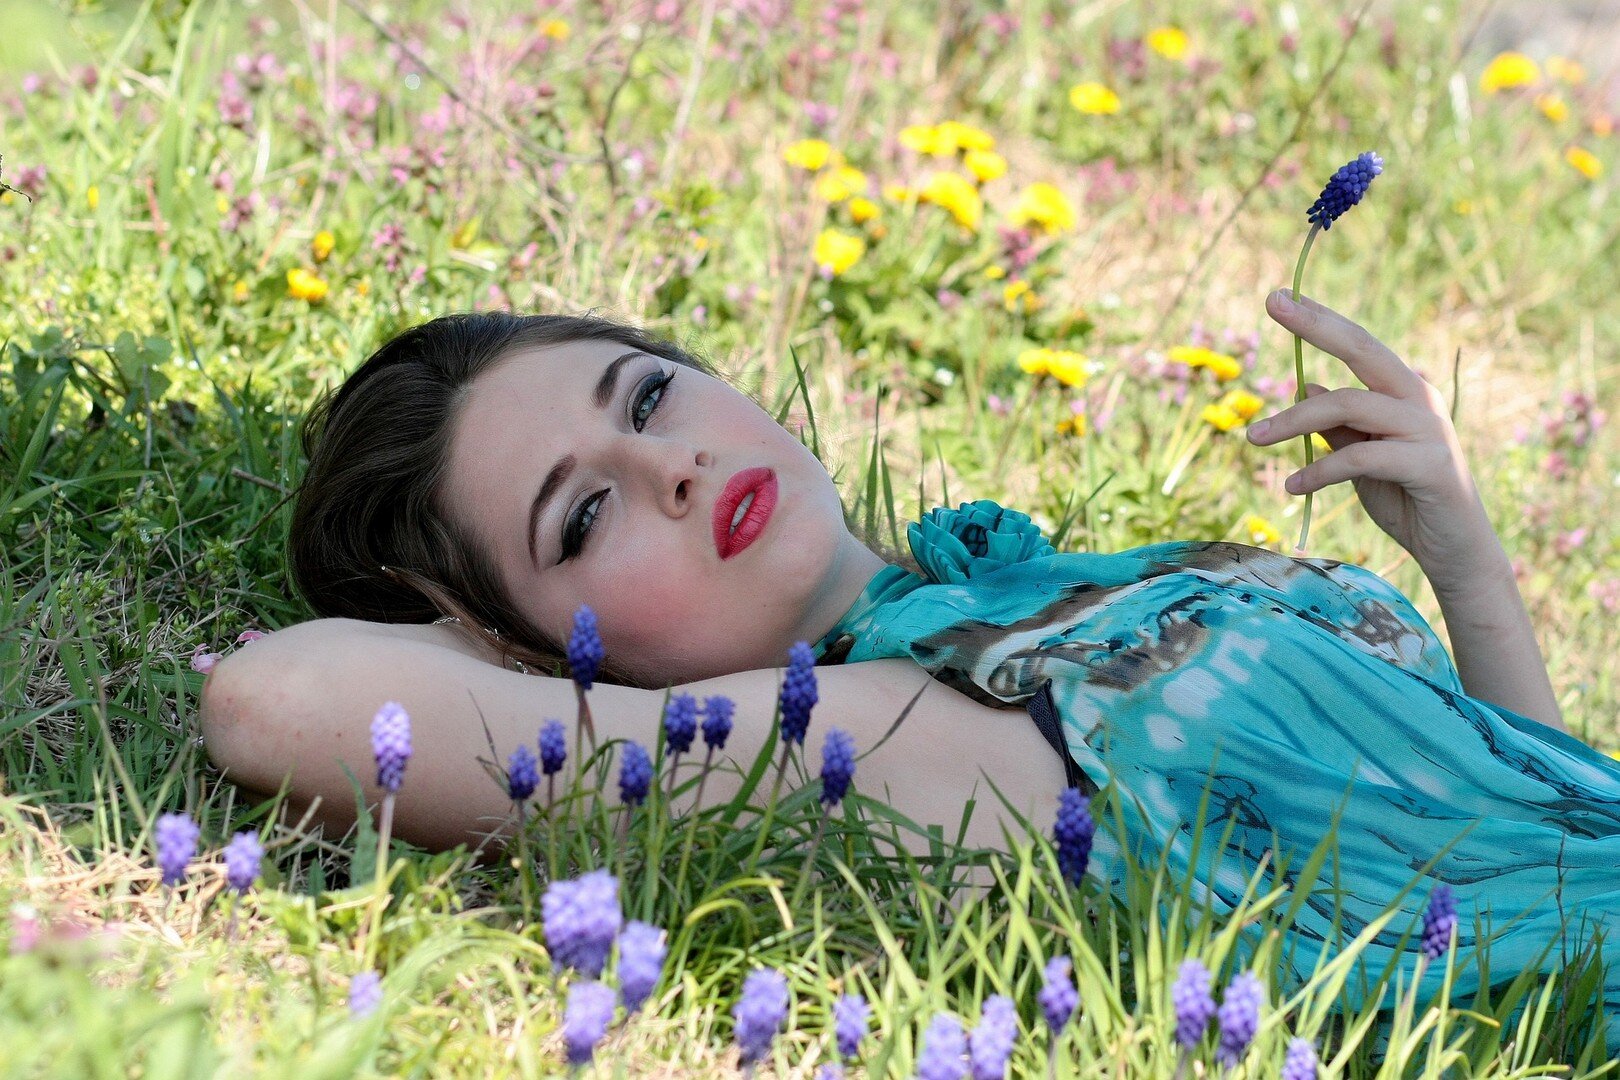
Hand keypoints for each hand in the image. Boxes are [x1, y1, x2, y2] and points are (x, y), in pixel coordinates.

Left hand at [1254, 289, 1501, 586]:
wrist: (1451, 548)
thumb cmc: (1403, 497)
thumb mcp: (1358, 456)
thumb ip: (1337, 424)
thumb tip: (1306, 384)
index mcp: (1401, 389)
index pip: (1357, 344)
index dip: (1319, 319)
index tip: (1278, 296)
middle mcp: (1418, 397)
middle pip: (1362, 349)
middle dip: (1316, 325)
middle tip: (1273, 304)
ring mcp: (1427, 428)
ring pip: (1348, 404)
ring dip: (1294, 420)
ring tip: (1255, 438)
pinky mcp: (1429, 464)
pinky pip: (1360, 456)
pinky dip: (1320, 470)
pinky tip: (1293, 486)